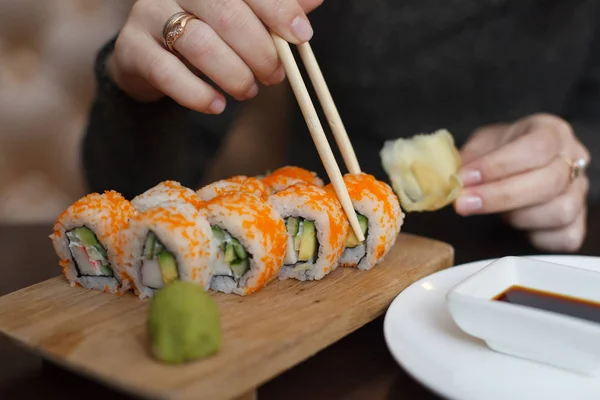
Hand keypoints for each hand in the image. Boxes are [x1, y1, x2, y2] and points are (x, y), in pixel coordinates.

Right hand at [108, 0, 322, 112]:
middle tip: (276, 76)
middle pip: (226, 12)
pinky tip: (217, 106)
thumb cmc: (207, 32)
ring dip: (233, 74)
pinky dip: (197, 94)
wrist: (150, 56)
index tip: (301, 36)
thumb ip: (274, 9)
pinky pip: (167, 72)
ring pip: (199, 43)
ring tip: (248, 91)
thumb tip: (313, 0)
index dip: (278, 9)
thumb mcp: (242, 17)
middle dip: (260, 50)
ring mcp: (148, 13)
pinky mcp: (132, 48)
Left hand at [454, 114, 590, 251]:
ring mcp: (579, 192)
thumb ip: (468, 158)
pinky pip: (565, 237)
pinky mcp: (578, 222)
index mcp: (551, 132)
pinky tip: (515, 224)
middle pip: (548, 182)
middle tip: (464, 203)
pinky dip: (536, 237)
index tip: (464, 179)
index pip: (535, 148)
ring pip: (560, 211)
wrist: (520, 164)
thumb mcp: (483, 144)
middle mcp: (573, 159)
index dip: (498, 166)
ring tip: (494, 212)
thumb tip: (447, 176)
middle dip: (499, 196)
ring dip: (517, 217)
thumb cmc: (502, 153)